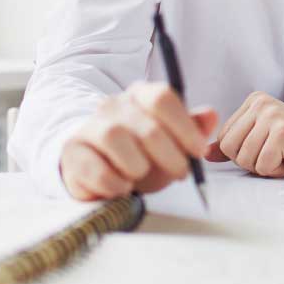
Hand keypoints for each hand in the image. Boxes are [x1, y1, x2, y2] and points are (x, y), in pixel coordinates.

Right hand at [60, 81, 217, 199]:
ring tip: (142, 177)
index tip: (198, 152)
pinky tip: (123, 187)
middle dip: (170, 155)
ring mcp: (90, 126)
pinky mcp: (73, 152)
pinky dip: (115, 183)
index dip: (184, 126)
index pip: (162, 97)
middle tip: (180, 173)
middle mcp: (113, 105)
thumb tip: (211, 115)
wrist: (95, 165)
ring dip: (138, 166)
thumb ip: (192, 128)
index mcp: (140, 95)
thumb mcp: (171, 141)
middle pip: (146, 125)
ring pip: (116, 138)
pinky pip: (96, 168)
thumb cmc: (140, 153)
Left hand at [204, 91, 283, 176]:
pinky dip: (279, 171)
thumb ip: (236, 144)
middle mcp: (261, 104)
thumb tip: (206, 152)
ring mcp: (273, 116)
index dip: (243, 154)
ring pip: (245, 159)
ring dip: (267, 167)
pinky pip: (264, 165)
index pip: (224, 138)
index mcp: (254, 102)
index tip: (267, 148)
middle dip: (251, 162)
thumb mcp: (263, 140)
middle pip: (230, 149)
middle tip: (275, 154)